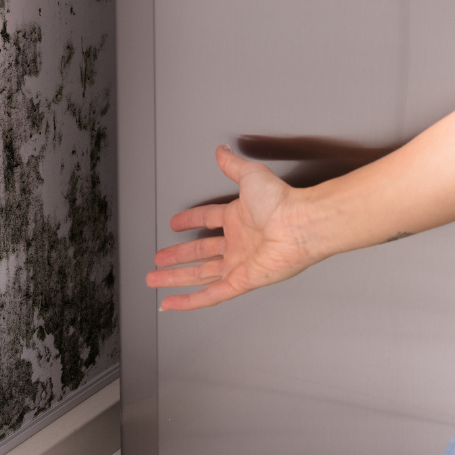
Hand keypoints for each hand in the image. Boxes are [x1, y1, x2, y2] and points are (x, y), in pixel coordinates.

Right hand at [147, 145, 322, 311]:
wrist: (299, 225)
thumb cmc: (282, 201)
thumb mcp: (250, 175)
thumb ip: (232, 165)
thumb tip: (222, 151)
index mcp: (238, 218)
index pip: (207, 220)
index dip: (189, 221)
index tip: (175, 223)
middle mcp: (239, 243)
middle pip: (199, 252)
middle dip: (176, 256)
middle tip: (159, 259)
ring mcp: (239, 264)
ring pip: (200, 275)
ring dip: (176, 278)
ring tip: (154, 279)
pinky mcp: (241, 282)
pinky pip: (210, 295)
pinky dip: (189, 301)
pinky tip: (173, 302)